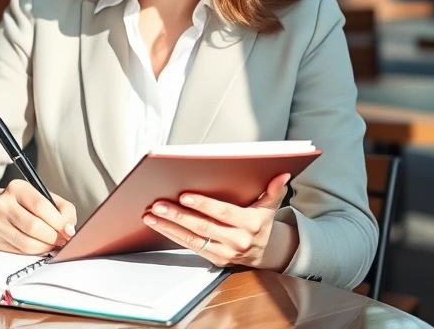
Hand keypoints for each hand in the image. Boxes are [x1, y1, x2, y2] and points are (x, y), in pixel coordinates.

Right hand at [0, 179, 75, 254]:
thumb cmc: (25, 204)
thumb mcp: (45, 197)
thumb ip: (63, 210)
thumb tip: (69, 231)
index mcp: (17, 188)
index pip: (40, 205)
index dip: (58, 221)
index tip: (67, 230)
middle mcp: (3, 204)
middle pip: (34, 227)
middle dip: (53, 237)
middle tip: (63, 241)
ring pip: (27, 243)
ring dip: (46, 247)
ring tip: (53, 245)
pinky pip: (20, 252)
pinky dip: (35, 252)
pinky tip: (41, 247)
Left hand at [143, 173, 291, 268]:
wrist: (266, 253)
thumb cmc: (262, 223)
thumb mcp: (270, 206)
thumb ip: (274, 190)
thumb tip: (282, 174)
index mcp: (250, 224)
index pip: (223, 213)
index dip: (203, 205)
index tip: (184, 196)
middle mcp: (237, 240)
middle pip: (203, 227)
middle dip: (178, 215)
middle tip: (158, 205)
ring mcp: (225, 252)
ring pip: (192, 239)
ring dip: (169, 227)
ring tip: (151, 215)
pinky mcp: (215, 259)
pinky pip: (191, 247)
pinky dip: (172, 236)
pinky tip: (159, 226)